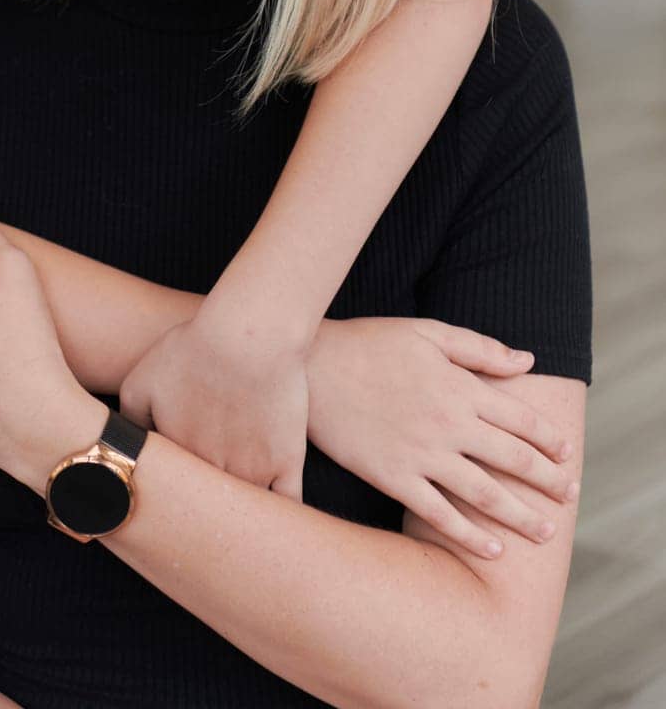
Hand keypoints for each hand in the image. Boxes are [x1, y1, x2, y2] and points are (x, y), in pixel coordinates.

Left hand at [118, 312, 309, 499]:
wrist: (249, 334)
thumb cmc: (194, 348)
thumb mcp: (141, 380)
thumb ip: (129, 421)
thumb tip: (127, 448)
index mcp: (176, 460)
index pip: (171, 493)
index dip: (174, 490)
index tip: (175, 485)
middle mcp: (211, 475)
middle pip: (206, 508)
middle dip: (201, 511)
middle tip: (202, 501)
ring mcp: (251, 473)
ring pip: (241, 512)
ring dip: (237, 515)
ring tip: (236, 512)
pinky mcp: (286, 464)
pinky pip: (286, 507)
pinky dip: (280, 515)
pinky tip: (275, 515)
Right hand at [304, 318, 580, 557]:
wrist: (313, 367)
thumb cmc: (370, 343)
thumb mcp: (428, 332)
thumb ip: (480, 349)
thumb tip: (527, 361)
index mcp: (461, 387)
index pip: (521, 418)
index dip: (549, 439)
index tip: (567, 455)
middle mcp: (450, 424)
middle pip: (513, 460)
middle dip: (549, 481)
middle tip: (570, 497)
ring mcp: (423, 454)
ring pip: (485, 493)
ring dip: (522, 516)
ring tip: (545, 533)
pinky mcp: (394, 477)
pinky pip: (439, 514)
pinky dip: (470, 535)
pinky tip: (493, 550)